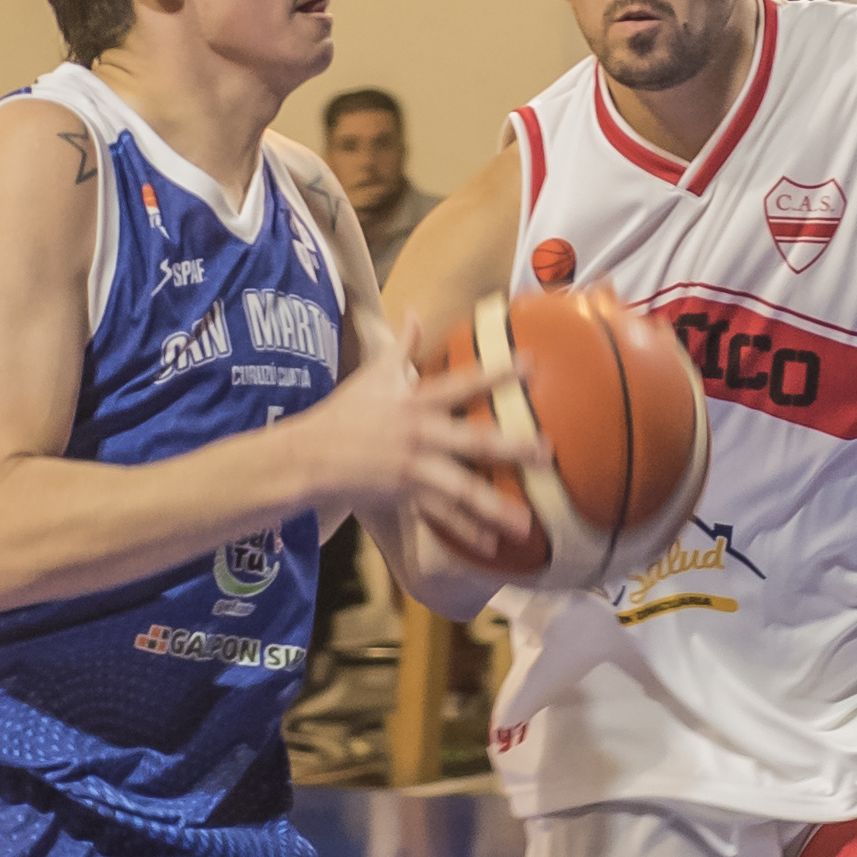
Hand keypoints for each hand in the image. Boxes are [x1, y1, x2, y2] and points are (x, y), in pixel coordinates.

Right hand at [310, 317, 532, 545]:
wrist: (309, 456)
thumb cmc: (345, 412)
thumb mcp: (374, 374)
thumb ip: (402, 344)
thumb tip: (413, 310)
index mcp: (416, 403)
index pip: (462, 383)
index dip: (496, 372)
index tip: (531, 364)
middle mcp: (420, 435)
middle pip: (473, 441)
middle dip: (511, 446)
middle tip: (547, 452)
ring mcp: (413, 469)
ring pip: (460, 489)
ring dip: (494, 507)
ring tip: (526, 522)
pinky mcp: (405, 496)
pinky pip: (440, 517)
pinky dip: (464, 532)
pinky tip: (490, 546)